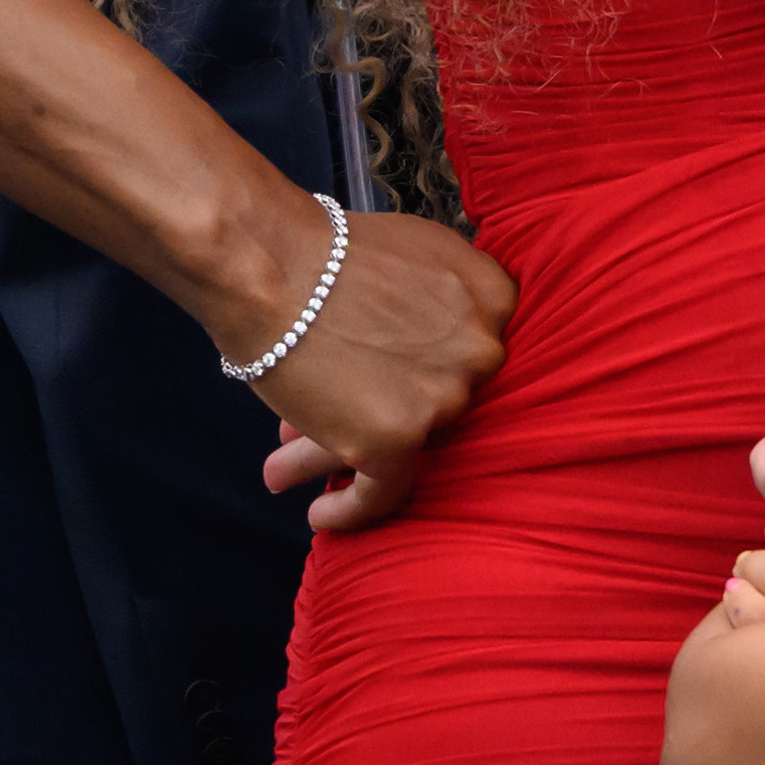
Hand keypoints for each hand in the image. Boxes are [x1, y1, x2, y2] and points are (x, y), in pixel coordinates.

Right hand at [225, 203, 511, 533]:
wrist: (271, 266)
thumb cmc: (330, 251)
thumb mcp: (420, 249)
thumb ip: (446, 293)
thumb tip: (435, 332)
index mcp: (493, 299)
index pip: (478, 352)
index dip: (435, 366)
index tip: (407, 382)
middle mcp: (481, 353)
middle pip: (440, 397)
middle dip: (390, 404)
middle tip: (347, 412)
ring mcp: (441, 400)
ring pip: (402, 443)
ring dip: (348, 452)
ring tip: (296, 468)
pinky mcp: (395, 441)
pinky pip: (380, 494)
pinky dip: (350, 511)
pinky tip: (322, 516)